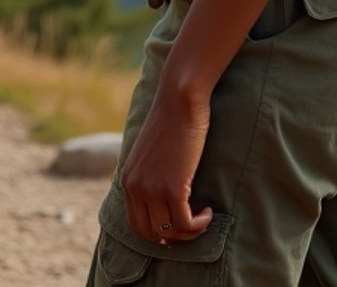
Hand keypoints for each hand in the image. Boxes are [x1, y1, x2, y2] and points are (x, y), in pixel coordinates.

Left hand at [120, 84, 213, 244]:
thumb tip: (163, 194)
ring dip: (190, 231)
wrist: (180, 99)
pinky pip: (185, 223)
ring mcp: (152, 189)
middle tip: (192, 223)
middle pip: (149, 234)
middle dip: (173, 236)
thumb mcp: (151, 151)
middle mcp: (135, 188)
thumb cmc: (172, 119)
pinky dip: (199, 224)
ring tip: (204, 216)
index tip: (178, 222)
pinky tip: (209, 211)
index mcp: (127, 180)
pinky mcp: (173, 187)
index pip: (136, 224)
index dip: (158, 230)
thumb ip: (150, 173)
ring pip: (169, 232)